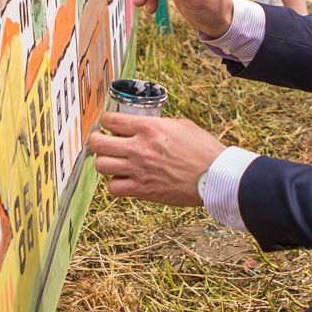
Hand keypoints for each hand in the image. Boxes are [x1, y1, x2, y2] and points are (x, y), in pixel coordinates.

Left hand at [88, 113, 223, 207]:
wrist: (214, 175)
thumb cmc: (203, 149)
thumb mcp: (181, 125)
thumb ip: (158, 124)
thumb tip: (146, 125)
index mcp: (149, 127)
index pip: (110, 120)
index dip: (106, 122)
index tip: (108, 125)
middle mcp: (139, 148)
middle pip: (99, 144)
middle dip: (97, 141)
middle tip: (101, 142)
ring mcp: (139, 170)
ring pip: (101, 166)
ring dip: (105, 162)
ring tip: (112, 161)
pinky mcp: (143, 190)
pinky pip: (113, 188)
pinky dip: (115, 184)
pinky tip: (124, 179)